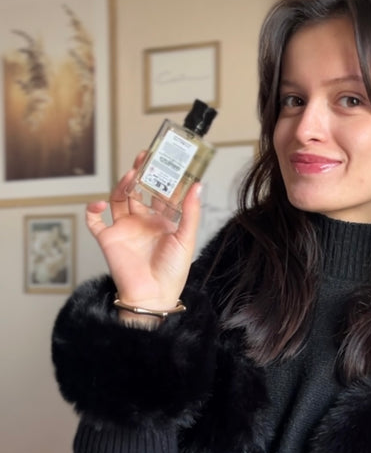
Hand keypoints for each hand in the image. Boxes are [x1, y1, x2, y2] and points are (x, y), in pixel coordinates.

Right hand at [86, 153, 201, 312]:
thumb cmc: (172, 272)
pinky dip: (92, 210)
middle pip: (137, 191)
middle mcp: (142, 222)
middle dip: (140, 173)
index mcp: (162, 222)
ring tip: (130, 175)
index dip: (161, 177)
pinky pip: (94, 221)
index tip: (164, 160)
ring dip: (122, 185)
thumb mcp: (186, 239)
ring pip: (118, 199)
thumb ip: (190, 212)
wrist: (153, 295)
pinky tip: (99, 203)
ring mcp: (124, 229)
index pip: (159, 193)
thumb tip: (197, 186)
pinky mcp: (108, 239)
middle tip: (144, 157)